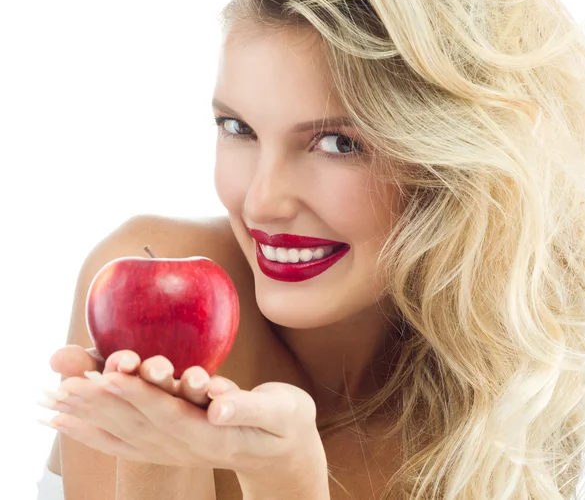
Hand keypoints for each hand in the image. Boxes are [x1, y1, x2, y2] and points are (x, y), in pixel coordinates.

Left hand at [41, 351, 327, 482]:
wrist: (285, 453)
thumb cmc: (286, 423)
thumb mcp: (278, 411)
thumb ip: (247, 406)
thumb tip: (218, 403)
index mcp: (212, 435)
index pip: (165, 412)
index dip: (135, 394)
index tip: (106, 375)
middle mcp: (187, 446)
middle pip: (135, 424)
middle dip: (99, 404)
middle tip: (63, 384)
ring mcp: (178, 450)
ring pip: (126, 435)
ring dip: (90, 420)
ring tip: (54, 404)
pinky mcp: (174, 446)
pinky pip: (130, 444)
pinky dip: (99, 434)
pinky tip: (75, 425)